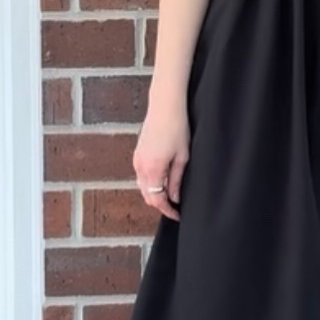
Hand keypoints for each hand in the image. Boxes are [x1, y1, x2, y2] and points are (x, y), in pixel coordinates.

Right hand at [134, 105, 190, 221]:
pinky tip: (163, 179)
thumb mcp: (182, 157)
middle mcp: (140, 166)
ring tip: (171, 193)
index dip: (167, 210)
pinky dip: (150, 182)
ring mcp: (137, 159)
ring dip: (155, 192)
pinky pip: (141, 175)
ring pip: (143, 186)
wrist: (165, 105)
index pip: (156, 200)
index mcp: (152, 169)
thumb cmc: (177, 127)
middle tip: (176, 206)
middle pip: (147, 195)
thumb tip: (175, 197)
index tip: (177, 214)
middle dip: (161, 203)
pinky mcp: (137, 153)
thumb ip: (176, 180)